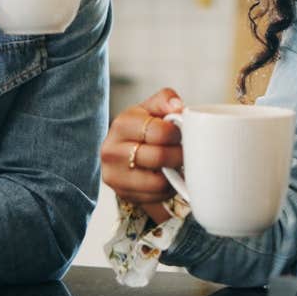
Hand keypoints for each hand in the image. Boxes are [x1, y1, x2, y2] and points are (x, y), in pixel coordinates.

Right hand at [101, 89, 184, 223]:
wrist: (124, 152)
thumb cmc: (143, 127)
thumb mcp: (152, 108)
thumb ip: (166, 99)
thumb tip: (178, 107)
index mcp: (122, 124)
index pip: (158, 132)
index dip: (177, 134)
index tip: (181, 134)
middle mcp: (112, 150)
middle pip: (160, 157)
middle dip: (179, 155)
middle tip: (184, 151)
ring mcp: (114, 175)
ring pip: (159, 181)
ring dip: (174, 174)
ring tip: (175, 164)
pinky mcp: (122, 193)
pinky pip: (156, 196)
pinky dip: (167, 188)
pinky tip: (166, 176)